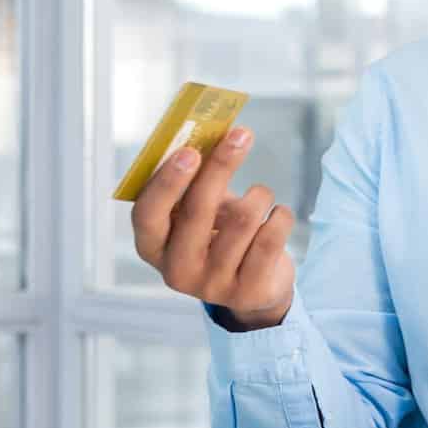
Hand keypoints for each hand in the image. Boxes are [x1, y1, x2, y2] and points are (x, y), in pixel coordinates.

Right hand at [130, 126, 295, 332]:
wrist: (255, 284)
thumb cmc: (219, 234)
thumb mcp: (199, 210)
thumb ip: (196, 181)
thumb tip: (216, 134)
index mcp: (153, 245)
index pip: (147, 214)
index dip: (167, 182)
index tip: (190, 150)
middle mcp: (176, 270)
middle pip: (197, 211)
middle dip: (221, 166)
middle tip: (241, 135)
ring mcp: (212, 286)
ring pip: (242, 220)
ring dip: (259, 194)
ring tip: (262, 194)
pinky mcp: (249, 293)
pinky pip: (271, 238)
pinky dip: (280, 216)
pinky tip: (278, 214)